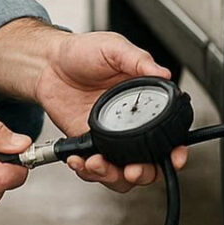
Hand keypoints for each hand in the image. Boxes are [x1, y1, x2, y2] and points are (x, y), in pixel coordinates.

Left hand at [35, 30, 187, 192]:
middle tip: (132, 170)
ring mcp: (110, 137)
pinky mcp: (88, 144)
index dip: (176, 149)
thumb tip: (163, 72)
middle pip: (150, 162)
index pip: (170, 132)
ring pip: (122, 172)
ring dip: (113, 176)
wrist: (48, 63)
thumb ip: (138, 59)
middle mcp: (130, 124)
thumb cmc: (81, 51)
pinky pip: (95, 168)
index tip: (174, 157)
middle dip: (144, 172)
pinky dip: (88, 171)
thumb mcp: (113, 48)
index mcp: (144, 101)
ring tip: (97, 164)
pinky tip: (80, 161)